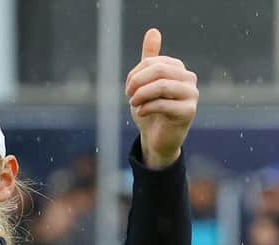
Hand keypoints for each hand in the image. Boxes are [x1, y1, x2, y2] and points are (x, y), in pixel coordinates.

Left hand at [126, 28, 198, 168]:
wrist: (157, 138)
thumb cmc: (151, 109)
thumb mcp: (145, 84)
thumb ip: (149, 59)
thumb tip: (153, 31)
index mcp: (178, 69)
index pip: (154, 62)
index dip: (136, 73)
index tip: (128, 87)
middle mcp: (189, 79)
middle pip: (159, 71)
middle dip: (137, 82)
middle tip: (128, 95)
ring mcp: (192, 95)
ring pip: (162, 86)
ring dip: (141, 95)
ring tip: (133, 103)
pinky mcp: (188, 112)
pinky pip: (163, 104)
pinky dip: (146, 108)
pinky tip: (140, 112)